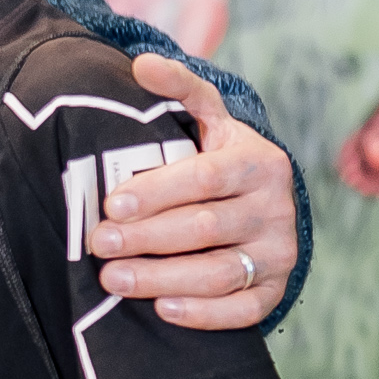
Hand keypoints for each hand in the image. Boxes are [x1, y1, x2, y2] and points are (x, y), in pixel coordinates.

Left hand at [88, 61, 294, 327]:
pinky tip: (162, 309)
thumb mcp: (208, 121)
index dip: (157, 193)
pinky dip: (203, 313)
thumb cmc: (221, 161)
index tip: (111, 204)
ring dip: (163, 279)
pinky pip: (243, 310)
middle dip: (146, 239)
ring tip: (113, 279)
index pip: (205, 178)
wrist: (264, 204)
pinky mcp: (275, 288)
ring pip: (220, 273)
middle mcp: (276, 207)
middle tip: (99, 244)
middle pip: (205, 228)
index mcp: (258, 162)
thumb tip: (141, 65)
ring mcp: (279, 252)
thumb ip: (180, 91)